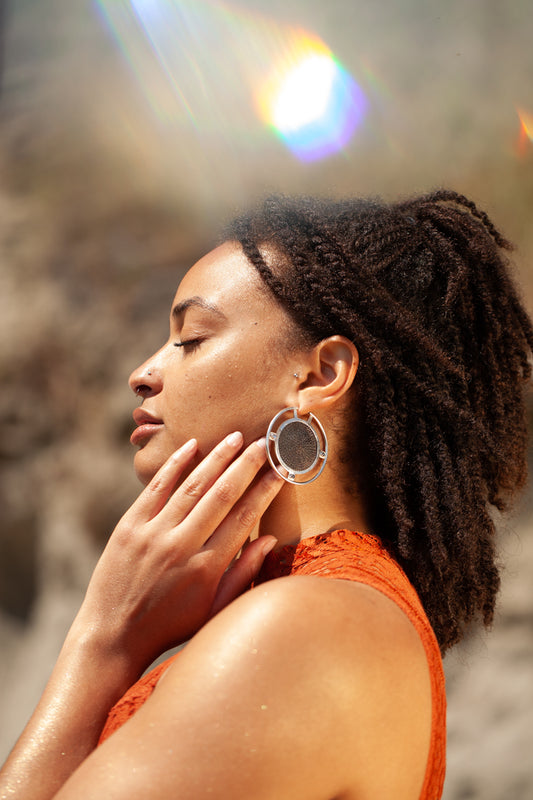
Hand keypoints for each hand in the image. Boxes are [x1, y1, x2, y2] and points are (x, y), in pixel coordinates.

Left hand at [73, 433, 282, 674]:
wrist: (113, 635)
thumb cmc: (170, 626)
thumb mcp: (213, 610)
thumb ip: (243, 575)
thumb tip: (269, 540)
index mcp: (207, 567)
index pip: (245, 517)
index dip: (266, 490)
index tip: (282, 470)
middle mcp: (181, 546)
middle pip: (222, 494)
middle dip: (247, 465)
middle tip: (266, 443)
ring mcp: (152, 534)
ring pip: (192, 485)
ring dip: (217, 458)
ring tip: (236, 438)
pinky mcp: (128, 527)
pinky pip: (155, 488)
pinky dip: (175, 465)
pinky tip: (192, 446)